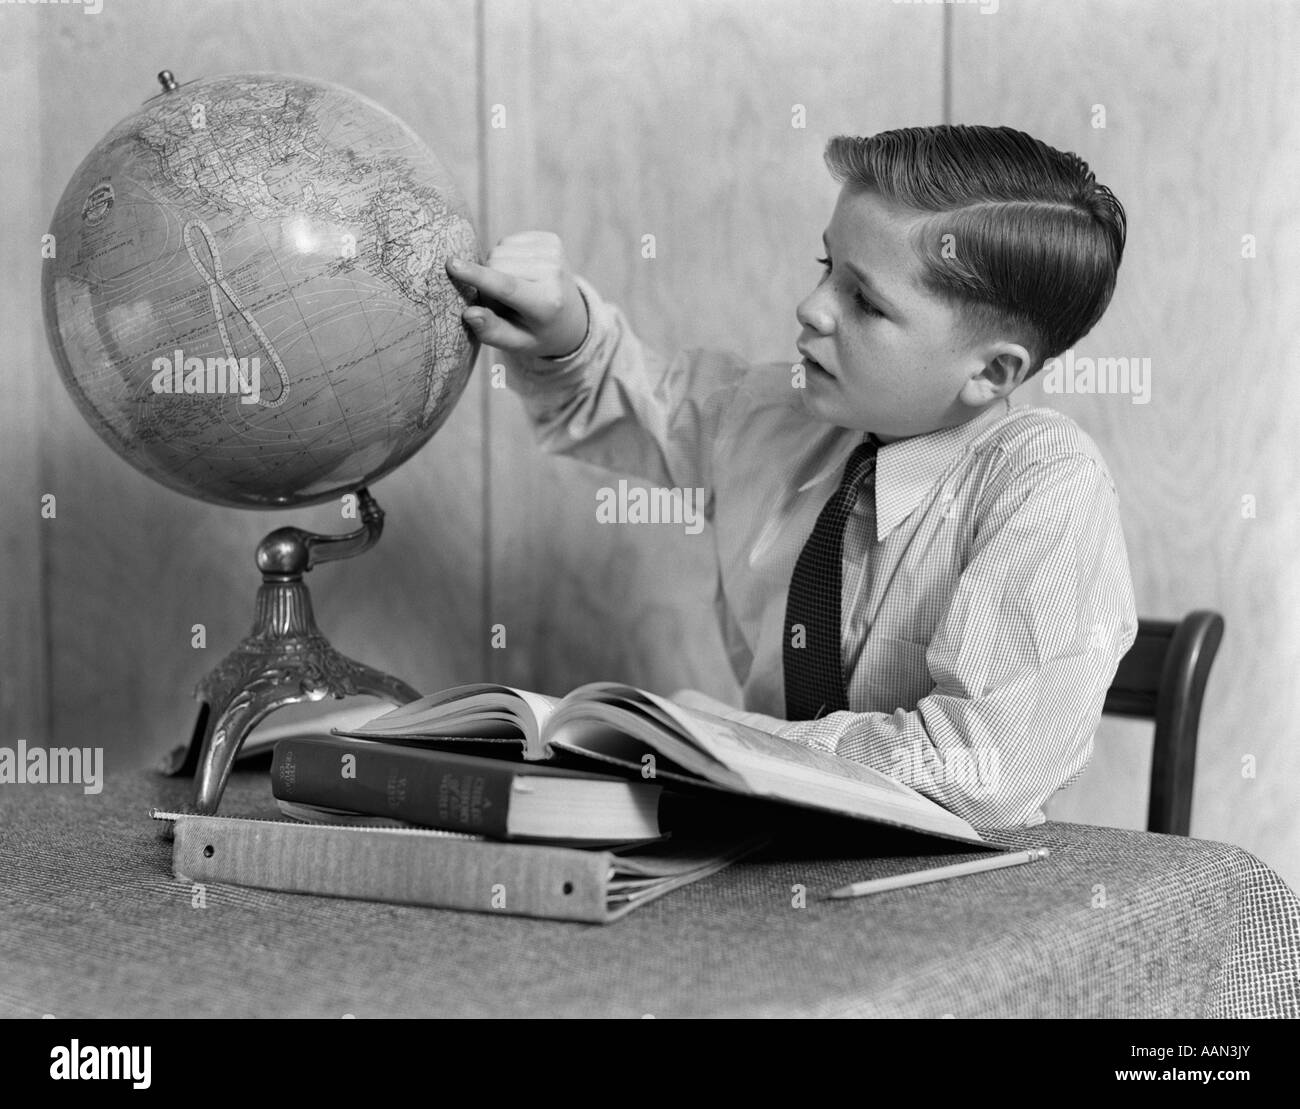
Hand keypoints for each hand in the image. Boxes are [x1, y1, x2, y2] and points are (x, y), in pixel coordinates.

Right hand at [445, 231, 588, 358]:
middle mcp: (555, 274)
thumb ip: (491, 331)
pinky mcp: (551, 239)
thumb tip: (469, 313)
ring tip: (516, 289)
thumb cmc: (536, 333)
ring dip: (497, 269)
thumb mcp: (516, 343)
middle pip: (496, 265)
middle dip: (489, 283)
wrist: (571, 318)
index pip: (507, 286)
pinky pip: (508, 241)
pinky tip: (522, 272)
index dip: (478, 276)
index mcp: (547, 304)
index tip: (452, 265)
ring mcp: (555, 253)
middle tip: (505, 303)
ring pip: (499, 251)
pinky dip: (507, 257)